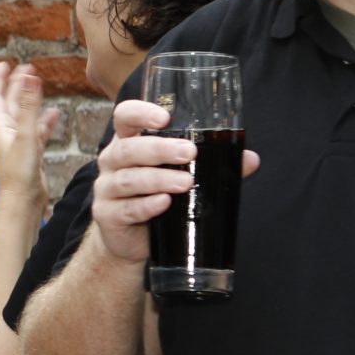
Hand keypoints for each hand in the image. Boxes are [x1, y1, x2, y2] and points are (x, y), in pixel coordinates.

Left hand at [0, 61, 61, 206]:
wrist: (23, 202)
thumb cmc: (18, 173)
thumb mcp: (25, 135)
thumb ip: (29, 107)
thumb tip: (30, 78)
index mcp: (0, 127)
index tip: (3, 64)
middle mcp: (8, 133)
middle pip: (10, 102)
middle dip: (17, 85)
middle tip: (25, 68)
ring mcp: (20, 143)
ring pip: (25, 115)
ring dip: (31, 100)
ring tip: (39, 85)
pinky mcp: (31, 154)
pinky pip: (38, 131)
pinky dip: (45, 120)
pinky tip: (54, 114)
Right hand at [89, 99, 259, 264]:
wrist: (130, 242)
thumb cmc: (154, 198)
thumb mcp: (179, 176)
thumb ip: (212, 166)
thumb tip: (249, 159)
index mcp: (128, 143)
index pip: (124, 117)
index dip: (140, 113)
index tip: (164, 118)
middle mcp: (112, 162)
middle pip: (127, 149)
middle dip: (159, 149)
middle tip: (189, 153)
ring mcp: (106, 189)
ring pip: (128, 179)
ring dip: (158, 179)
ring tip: (185, 183)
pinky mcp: (107, 215)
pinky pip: (125, 209)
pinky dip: (146, 206)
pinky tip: (163, 203)